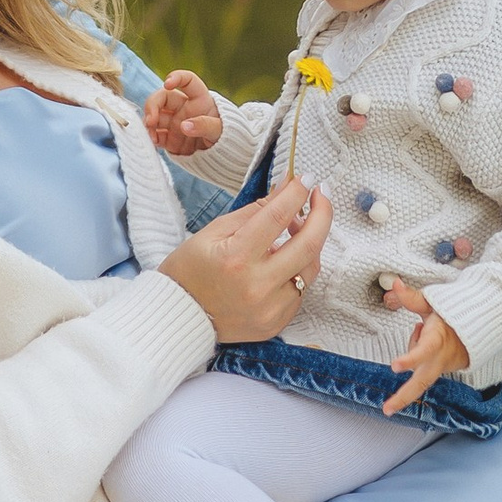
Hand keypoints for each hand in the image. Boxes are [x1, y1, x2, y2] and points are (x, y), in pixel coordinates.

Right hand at [146, 66, 223, 158]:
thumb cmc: (226, 136)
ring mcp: (175, 123)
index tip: (167, 83)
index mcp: (199, 98)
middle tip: (150, 120)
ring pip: (155, 117)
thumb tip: (184, 126)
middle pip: (162, 98)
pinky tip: (153, 143)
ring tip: (151, 136)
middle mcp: (183, 107)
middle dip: (152, 106)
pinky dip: (152, 138)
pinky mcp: (170, 139)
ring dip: (149, 124)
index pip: (187, 80)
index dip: (176, 77)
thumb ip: (205, 125)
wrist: (224, 157)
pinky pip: (156, 135)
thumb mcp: (220, 130)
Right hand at [163, 183, 332, 343]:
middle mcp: (257, 286)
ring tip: (297, 226)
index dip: (297, 192)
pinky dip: (299, 267)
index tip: (306, 178)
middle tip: (320, 195)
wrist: (179, 316)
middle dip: (322, 213)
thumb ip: (255, 210)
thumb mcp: (214, 231)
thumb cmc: (190, 270)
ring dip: (311, 241)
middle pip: (308, 244)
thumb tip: (287, 186)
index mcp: (236, 258)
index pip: (277, 216)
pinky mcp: (276, 322)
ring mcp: (269, 309)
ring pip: (310, 268)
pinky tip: (287, 256)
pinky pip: (301, 290)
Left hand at [378, 282, 470, 416]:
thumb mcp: (433, 305)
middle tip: (387, 409)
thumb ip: (412, 298)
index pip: (423, 350)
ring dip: (409, 363)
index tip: (394, 366)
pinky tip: (425, 341)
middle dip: (403, 397)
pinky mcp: (440, 374)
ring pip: (419, 378)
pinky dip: (417, 358)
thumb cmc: (451, 316)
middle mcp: (438, 358)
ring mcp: (440, 369)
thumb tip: (394, 284)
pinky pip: (422, 369)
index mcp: (437, 339)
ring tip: (422, 330)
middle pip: (421, 382)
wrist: (476, 331)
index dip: (410, 358)